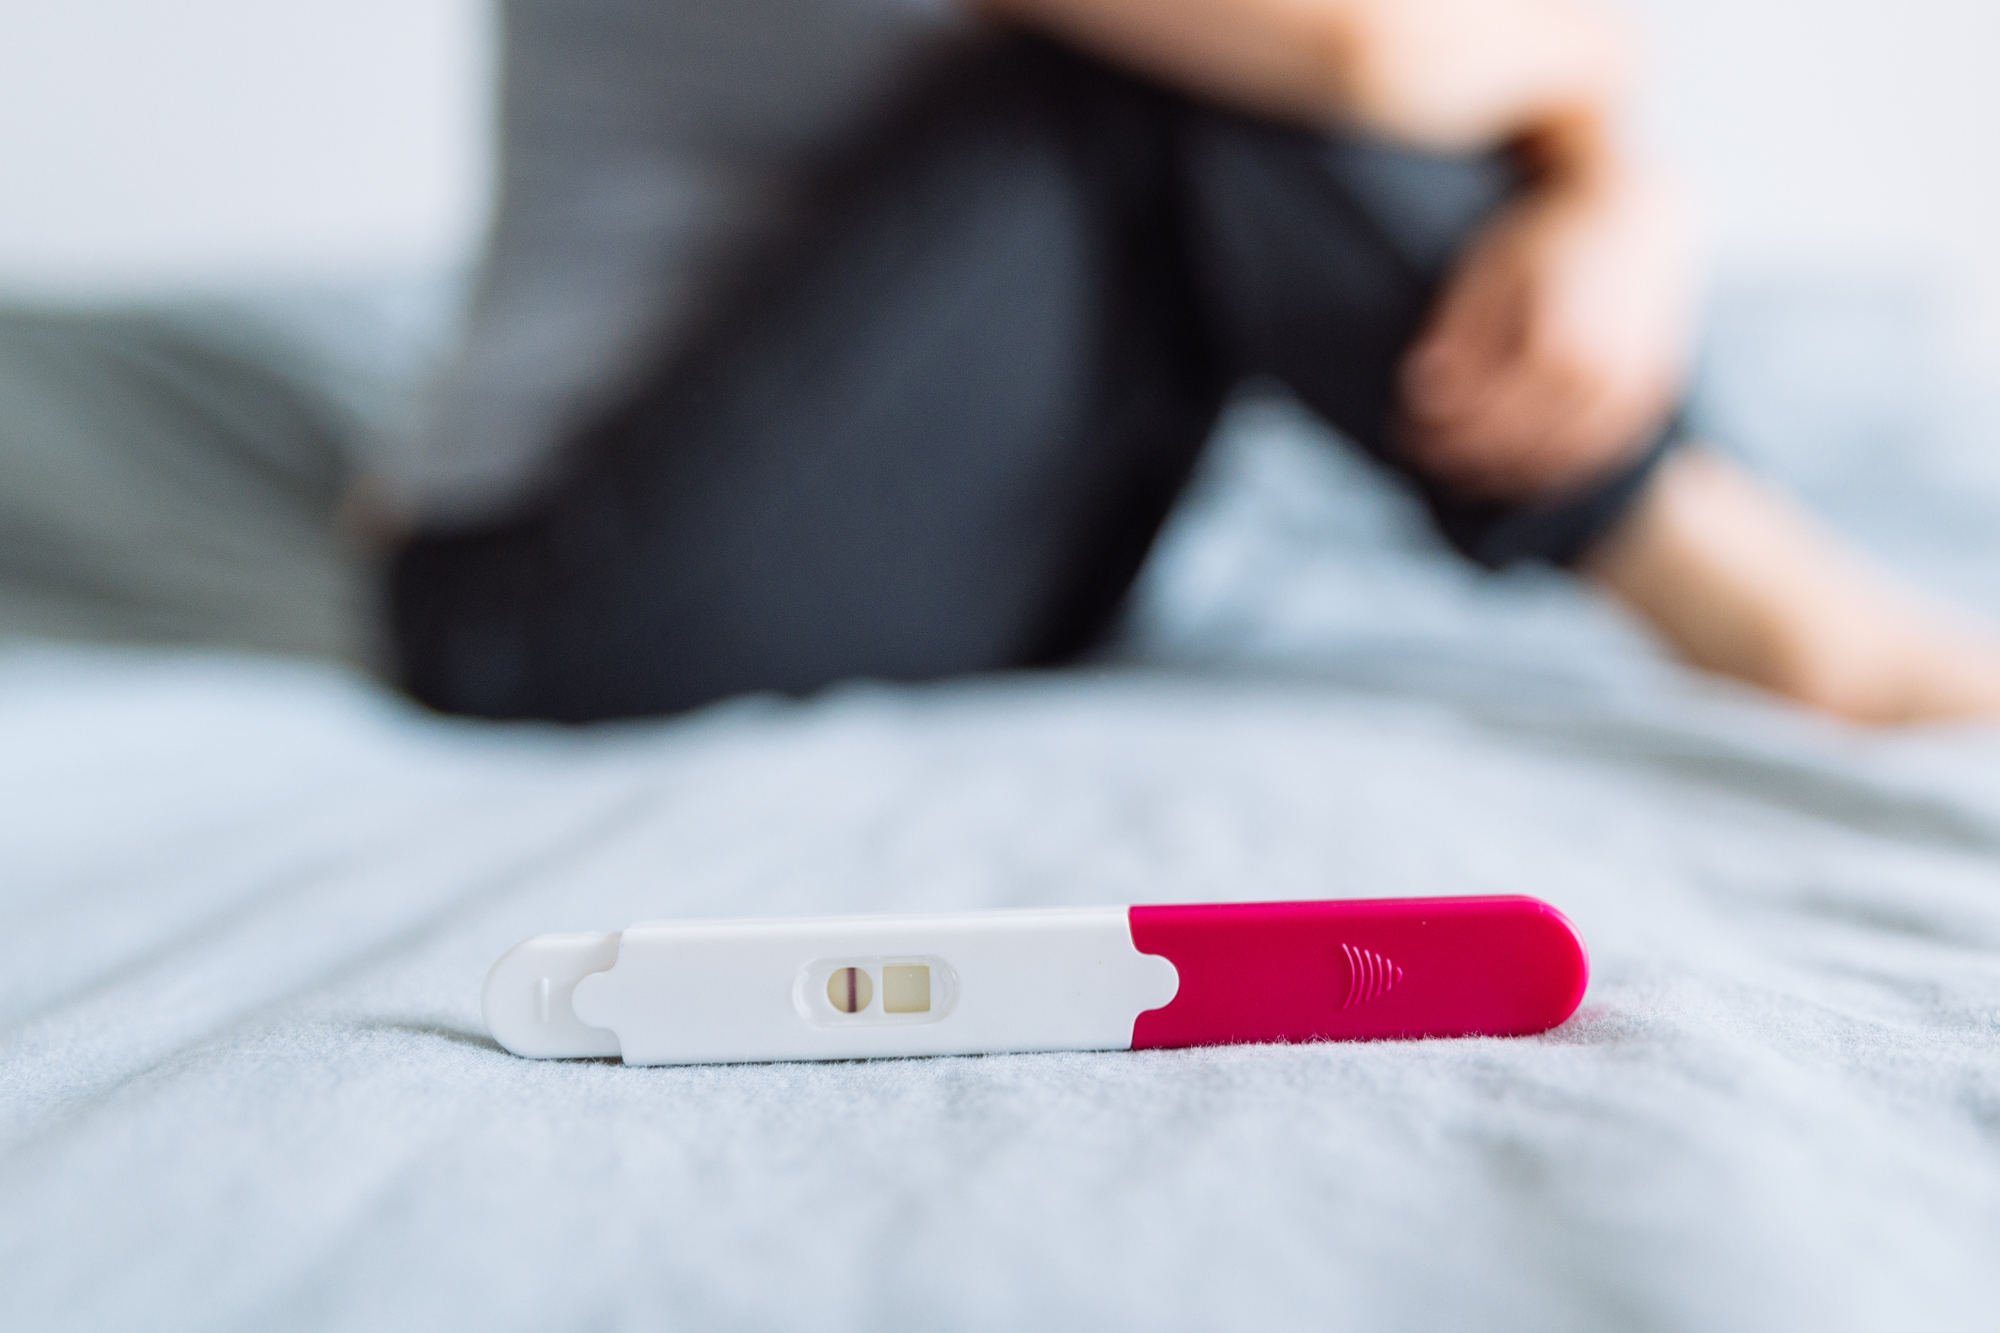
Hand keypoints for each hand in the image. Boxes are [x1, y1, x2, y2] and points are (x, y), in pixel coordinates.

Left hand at [1399, 162, 1694, 497]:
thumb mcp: (1488, 273)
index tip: (1401, 431)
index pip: (1484, 416)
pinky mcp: (1648, 403)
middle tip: (1417, 452)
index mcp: (1561, 346)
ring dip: (1498, 476)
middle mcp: (1605, 378)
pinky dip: (1546, 474)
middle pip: (1516, 445)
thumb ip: (1457, 337)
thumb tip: (1422, 394)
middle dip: (1458, 457)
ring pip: (1554, 464)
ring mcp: (1633, 395)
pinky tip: (1509, 471)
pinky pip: (1592, 459)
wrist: (1635, 216)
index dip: (1438, 431)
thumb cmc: (1547, 239)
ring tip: (1454, 472)